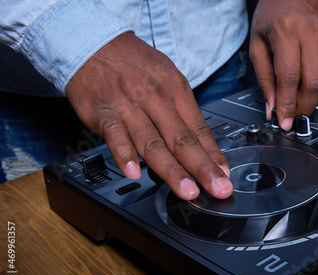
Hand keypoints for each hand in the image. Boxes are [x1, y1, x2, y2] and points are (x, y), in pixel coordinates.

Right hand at [66, 33, 232, 199]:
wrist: (92, 41)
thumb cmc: (133, 63)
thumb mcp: (167, 78)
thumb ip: (182, 114)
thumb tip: (203, 146)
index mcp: (176, 89)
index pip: (199, 129)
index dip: (213, 155)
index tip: (224, 176)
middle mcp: (156, 97)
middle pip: (182, 139)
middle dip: (202, 167)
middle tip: (217, 189)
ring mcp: (129, 104)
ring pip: (153, 141)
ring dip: (171, 169)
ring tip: (186, 189)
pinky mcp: (103, 110)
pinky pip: (114, 133)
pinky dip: (123, 152)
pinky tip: (132, 170)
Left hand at [250, 0, 317, 129]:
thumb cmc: (273, 16)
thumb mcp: (258, 46)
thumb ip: (265, 79)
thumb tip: (273, 109)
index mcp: (286, 31)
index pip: (289, 77)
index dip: (287, 104)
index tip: (284, 121)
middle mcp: (312, 33)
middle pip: (314, 83)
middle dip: (303, 107)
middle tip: (294, 114)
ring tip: (304, 99)